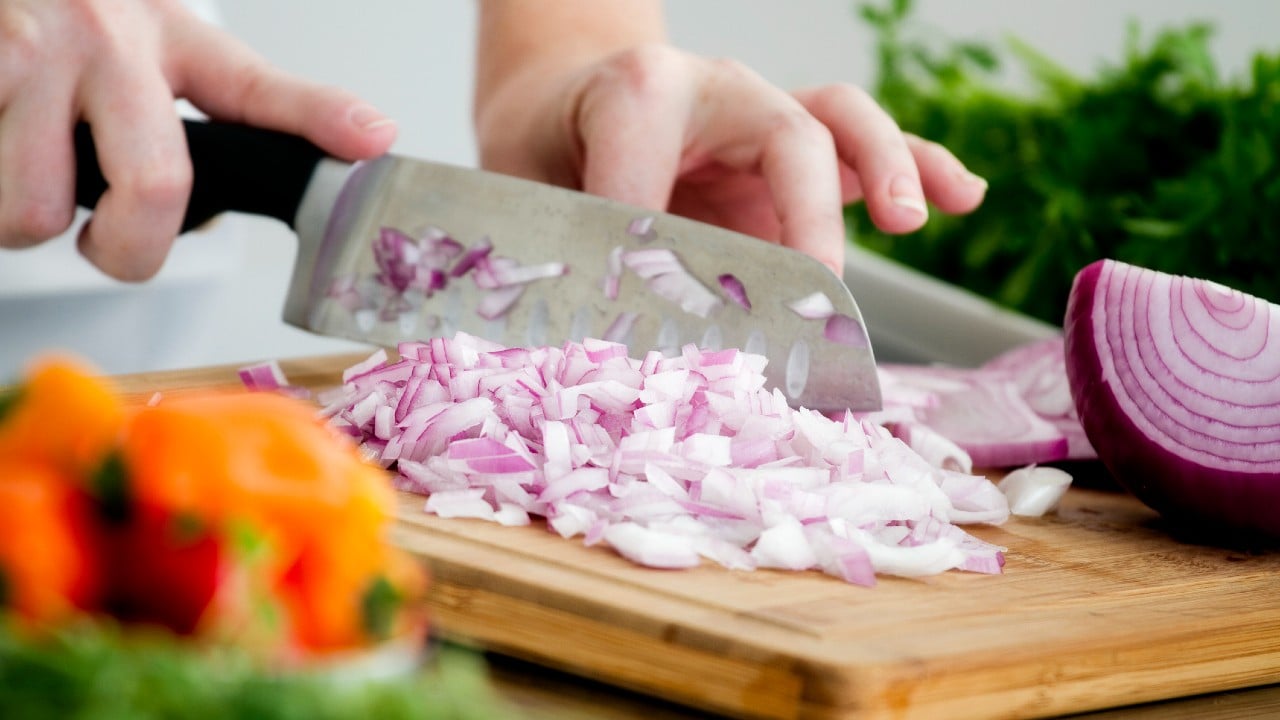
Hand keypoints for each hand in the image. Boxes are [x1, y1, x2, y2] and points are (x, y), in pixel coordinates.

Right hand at [0, 0, 395, 280]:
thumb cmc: (82, 15)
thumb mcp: (173, 38)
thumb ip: (260, 98)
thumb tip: (371, 135)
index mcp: (165, 37)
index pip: (252, 88)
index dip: (319, 115)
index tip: (371, 137)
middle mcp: (99, 40)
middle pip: (148, 190)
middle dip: (126, 250)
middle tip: (109, 240)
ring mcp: (20, 58)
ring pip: (30, 214)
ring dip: (25, 221)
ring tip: (35, 176)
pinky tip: (3, 153)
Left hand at [475, 44, 986, 275]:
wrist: (566, 102)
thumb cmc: (549, 152)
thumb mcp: (526, 191)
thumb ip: (559, 247)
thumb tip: (591, 342)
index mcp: (637, 91)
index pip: (659, 157)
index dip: (651, 231)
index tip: (644, 312)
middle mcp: (715, 90)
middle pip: (783, 133)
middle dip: (803, 217)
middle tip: (811, 298)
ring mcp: (765, 116)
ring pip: (840, 120)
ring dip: (884, 167)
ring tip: (907, 221)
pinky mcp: (799, 148)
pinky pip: (866, 146)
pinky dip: (921, 165)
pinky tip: (964, 196)